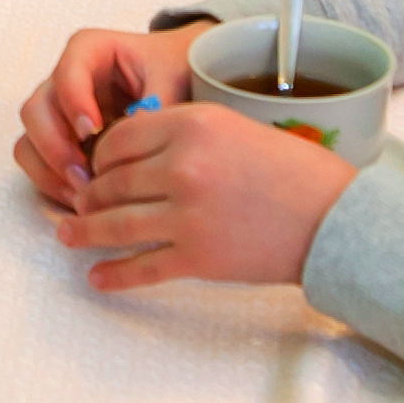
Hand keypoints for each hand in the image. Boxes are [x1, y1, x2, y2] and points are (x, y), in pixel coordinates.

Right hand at [15, 24, 201, 205]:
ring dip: (50, 171)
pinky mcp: (57, 139)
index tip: (91, 131)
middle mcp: (62, 80)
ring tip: (84, 195)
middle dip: (54, 147)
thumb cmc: (169, 70)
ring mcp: (55, 112)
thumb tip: (136, 139)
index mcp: (87, 50)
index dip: (73, 104)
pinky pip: (38, 163)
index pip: (66, 74)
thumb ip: (157, 101)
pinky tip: (83, 199)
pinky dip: (53, 183)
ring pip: (29, 141)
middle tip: (85, 175)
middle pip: (35, 111)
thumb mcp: (170, 77)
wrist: (174, 79)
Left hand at [56, 102, 355, 290]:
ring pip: (116, 223)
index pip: (121, 138)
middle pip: (112, 180)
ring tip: (67, 236)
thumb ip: (183, 134)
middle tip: (79, 203)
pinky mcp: (197, 257)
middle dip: (90, 194)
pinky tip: (97, 277)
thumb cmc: (291, 170)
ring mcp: (186, 214)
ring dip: (85, 232)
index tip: (97, 166)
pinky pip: (142, 267)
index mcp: (191, 126)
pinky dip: (114, 274)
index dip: (101, 155)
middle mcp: (182, 166)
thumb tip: (133, 154)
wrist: (335, 219)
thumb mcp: (234, 128)